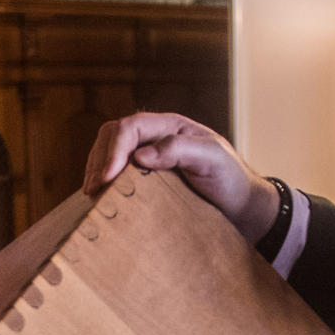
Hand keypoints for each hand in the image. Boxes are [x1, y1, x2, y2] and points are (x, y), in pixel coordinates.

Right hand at [82, 113, 280, 244]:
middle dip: (98, 159)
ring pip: (109, 151)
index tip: (107, 178)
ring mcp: (149, 158)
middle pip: (113, 135)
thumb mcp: (213, 161)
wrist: (241, 207)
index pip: (131, 128)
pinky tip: (101, 198)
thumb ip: (180, 150)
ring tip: (92, 195)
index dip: (114, 150)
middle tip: (94, 189)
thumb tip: (140, 155)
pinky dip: (104, 182)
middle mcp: (156, 138)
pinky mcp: (146, 178)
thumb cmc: (231, 181)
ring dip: (96, 170)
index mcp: (171, 127)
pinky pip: (117, 173)